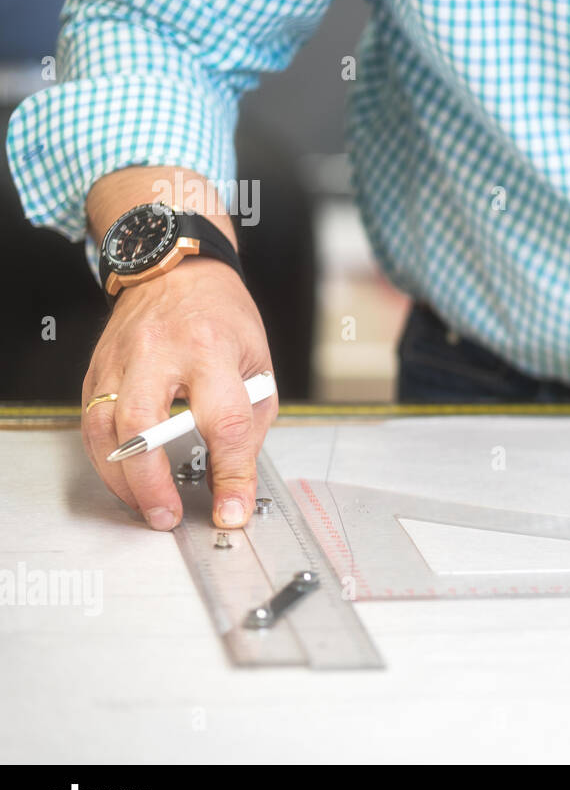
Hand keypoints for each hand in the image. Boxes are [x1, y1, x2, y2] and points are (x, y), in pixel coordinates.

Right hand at [81, 258, 277, 530]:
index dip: (230, 473)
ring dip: (124, 480)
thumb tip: (232, 485)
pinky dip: (108, 460)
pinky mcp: (96, 371)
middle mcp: (160, 353)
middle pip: (144, 425)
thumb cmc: (224, 319)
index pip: (223, 421)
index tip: (233, 509)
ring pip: (104, 429)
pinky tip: (129, 479)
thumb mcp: (258, 367)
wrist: (178, 273)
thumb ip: (248, 427)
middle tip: (169, 516)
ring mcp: (120, 361)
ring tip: (149, 507)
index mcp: (212, 349)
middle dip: (153, 483)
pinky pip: (92, 425)